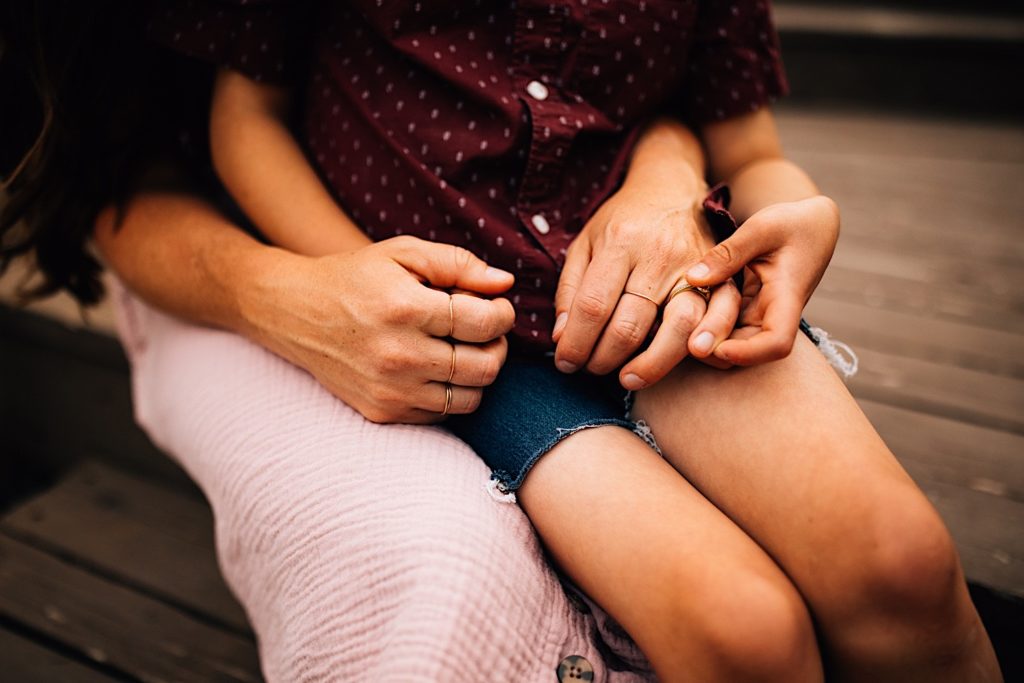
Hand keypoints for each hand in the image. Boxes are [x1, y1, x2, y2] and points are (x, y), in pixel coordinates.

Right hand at [240, 236, 515, 422]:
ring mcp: (389, 389)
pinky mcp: (381, 411)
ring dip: (478, 373)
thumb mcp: (403, 253)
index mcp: (406, 308)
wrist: (294, 312)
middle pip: (485, 367)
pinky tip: (437, 367)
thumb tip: (505, 283)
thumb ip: (458, 263)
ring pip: (470, 398)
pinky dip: (451, 393)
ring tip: (463, 349)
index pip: (485, 323)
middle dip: (498, 346)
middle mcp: (398, 355)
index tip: (499, 307)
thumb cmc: (356, 277)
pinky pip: (442, 414)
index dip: (504, 314)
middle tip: (486, 330)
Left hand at [552, 181, 742, 389]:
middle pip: (631, 324)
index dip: (576, 343)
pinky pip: (719, 319)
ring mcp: (695, 266)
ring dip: (649, 365)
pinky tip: (679, 360)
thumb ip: (570, 290)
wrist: (671, 187)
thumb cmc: (622, 221)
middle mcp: (659, 255)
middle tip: (590, 369)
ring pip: (677, 328)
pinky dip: (703, 346)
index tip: (565, 362)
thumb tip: (562, 337)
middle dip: (604, 358)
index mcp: (620, 242)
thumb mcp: (585, 243)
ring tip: (626, 378)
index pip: (594, 306)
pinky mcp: (723, 276)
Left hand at [684, 195, 839, 364]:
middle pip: (749, 351)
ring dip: (709, 339)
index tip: (718, 347)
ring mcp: (762, 315)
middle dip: (716, 351)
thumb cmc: (791, 223)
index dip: (748, 353)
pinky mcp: (749, 310)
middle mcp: (776, 314)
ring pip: (735, 343)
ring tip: (680, 321)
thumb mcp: (760, 228)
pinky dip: (708, 324)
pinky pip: (728, 327)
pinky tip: (686, 311)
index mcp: (788, 297)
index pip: (777, 342)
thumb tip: (693, 279)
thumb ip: (727, 254)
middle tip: (683, 338)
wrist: (810, 225)